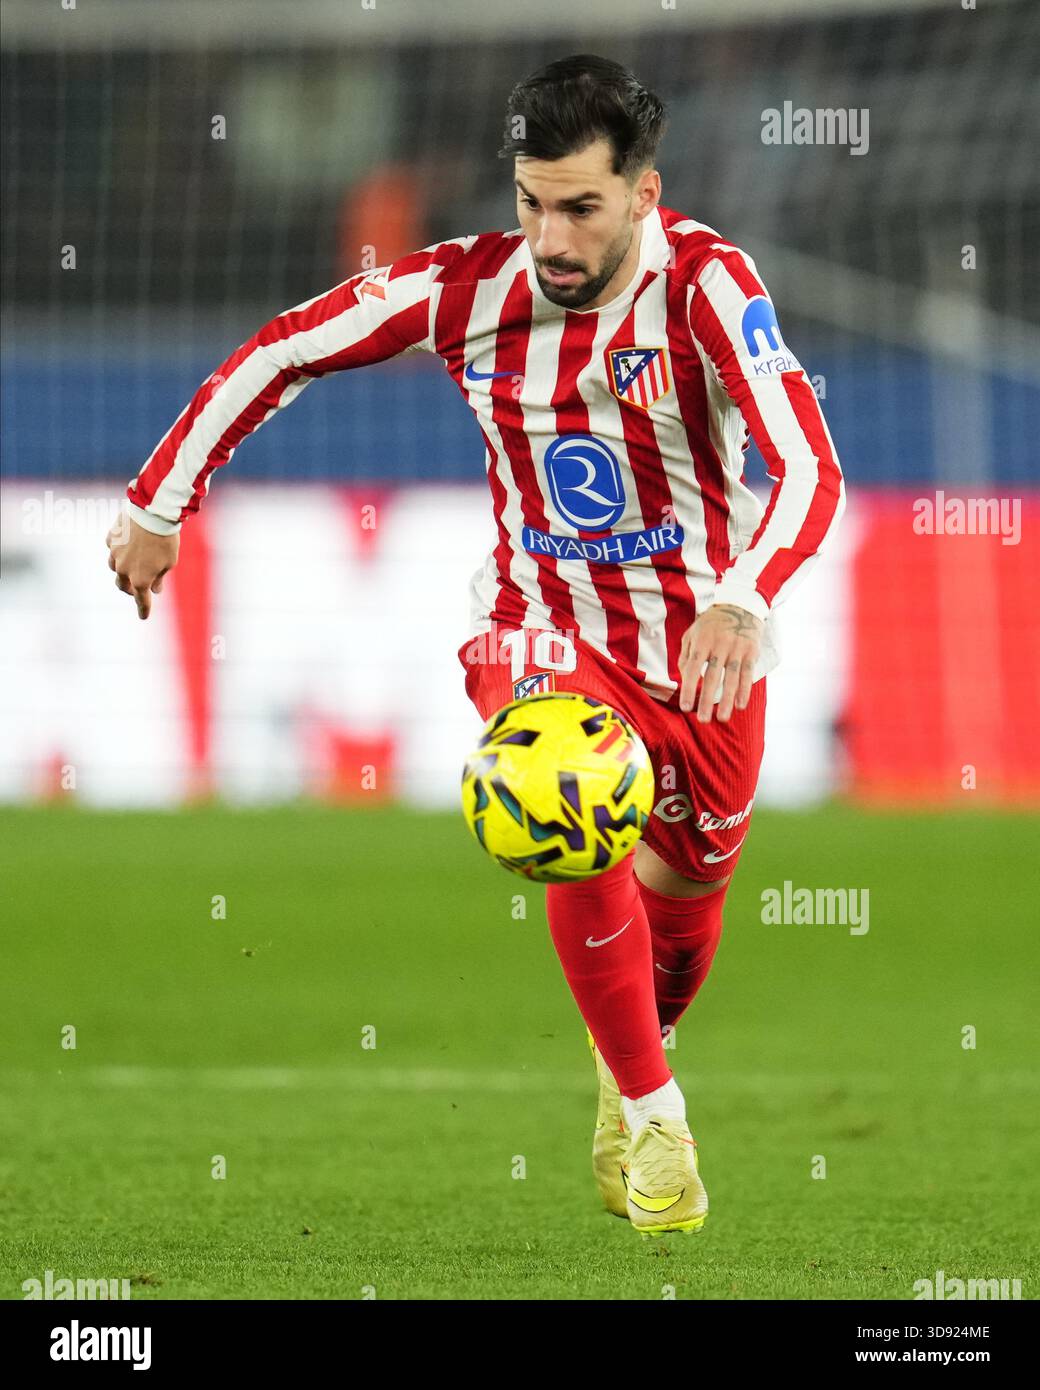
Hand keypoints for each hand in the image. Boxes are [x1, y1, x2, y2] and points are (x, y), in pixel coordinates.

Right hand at [106, 514, 178, 619]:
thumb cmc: (166, 540)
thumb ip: (160, 577)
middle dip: (130, 589)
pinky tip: (126, 546)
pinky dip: (119, 552)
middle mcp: (124, 570)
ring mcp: (114, 554)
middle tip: (137, 589)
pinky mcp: (110, 539)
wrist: (152, 513)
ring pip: (114, 568)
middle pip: (123, 586)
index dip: (143, 609)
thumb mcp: (169, 562)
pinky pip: (112, 549)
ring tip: (131, 567)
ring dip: (123, 571)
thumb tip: (155, 589)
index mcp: (140, 580)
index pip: (141, 600)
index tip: (143, 616)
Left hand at [678, 603, 763, 721]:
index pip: (693, 668)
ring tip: (722, 719)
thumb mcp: (692, 634)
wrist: (740, 605)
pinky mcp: (751, 651)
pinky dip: (744, 690)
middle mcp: (719, 645)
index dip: (689, 688)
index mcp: (701, 641)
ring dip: (727, 701)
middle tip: (703, 721)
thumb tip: (683, 678)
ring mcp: (736, 648)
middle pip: (712, 676)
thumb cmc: (710, 625)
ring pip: (731, 678)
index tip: (685, 707)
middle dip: (707, 700)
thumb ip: (685, 655)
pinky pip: (748, 674)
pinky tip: (740, 705)